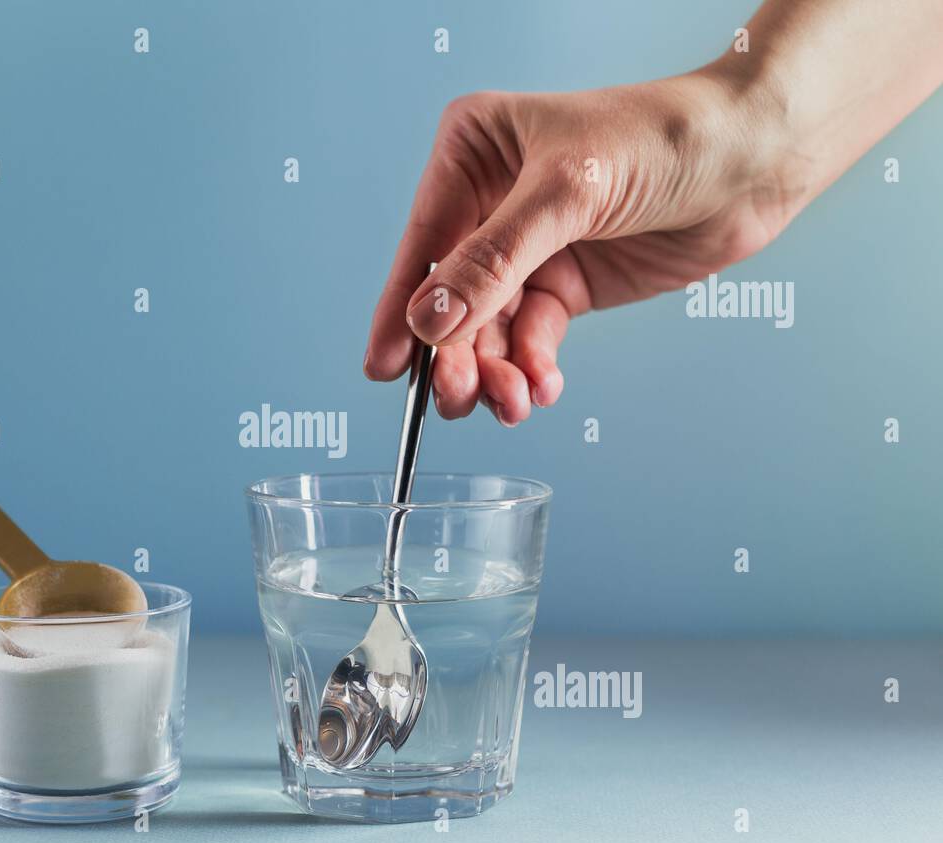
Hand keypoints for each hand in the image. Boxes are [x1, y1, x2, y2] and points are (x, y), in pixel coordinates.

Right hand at [363, 73, 792, 425]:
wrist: (759, 157)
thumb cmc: (665, 138)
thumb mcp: (566, 195)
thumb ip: (492, 263)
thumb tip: (427, 323)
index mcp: (473, 153)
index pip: (425, 242)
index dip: (402, 309)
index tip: (386, 368)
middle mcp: (491, 202)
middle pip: (453, 297)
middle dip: (459, 354)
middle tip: (464, 400)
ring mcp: (529, 248)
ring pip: (490, 328)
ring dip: (496, 372)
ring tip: (512, 403)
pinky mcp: (567, 285)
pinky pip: (532, 339)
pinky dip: (533, 369)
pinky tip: (542, 387)